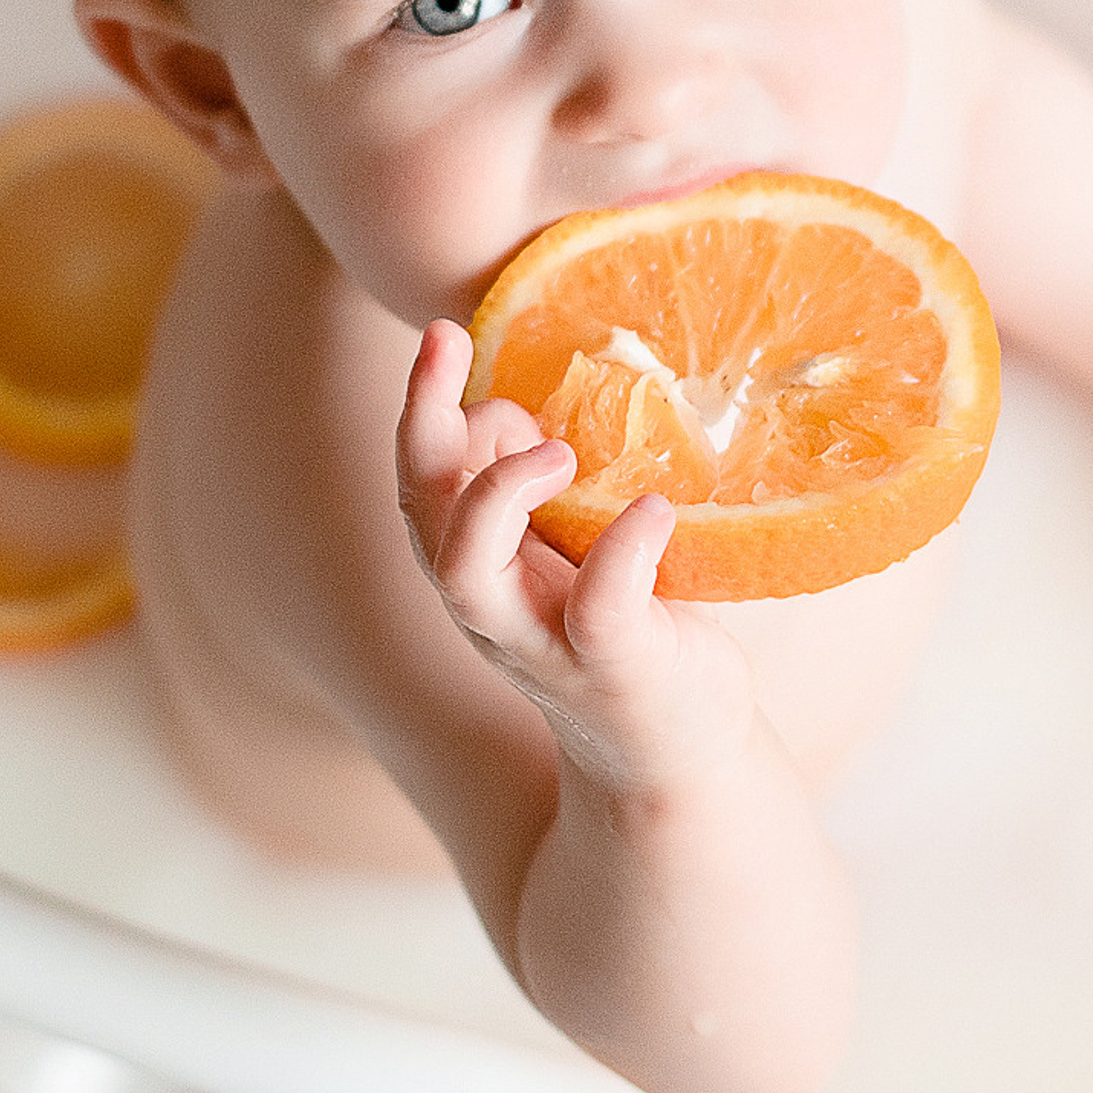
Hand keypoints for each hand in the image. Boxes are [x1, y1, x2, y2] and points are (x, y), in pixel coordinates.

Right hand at [396, 320, 756, 795]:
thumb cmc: (625, 628)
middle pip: (422, 515)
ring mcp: (543, 642)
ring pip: (466, 575)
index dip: (421, 406)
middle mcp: (494, 605)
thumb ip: (539, 485)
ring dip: (495, 495)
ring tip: (558, 449)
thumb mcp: (574, 546)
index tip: (442, 334)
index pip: (423, 480)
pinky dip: (620, 552)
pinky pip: (597, 609)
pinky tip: (653, 509)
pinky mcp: (612, 668)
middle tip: (447, 344)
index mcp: (483, 565)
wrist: (673, 757)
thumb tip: (516, 405)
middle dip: (419, 425)